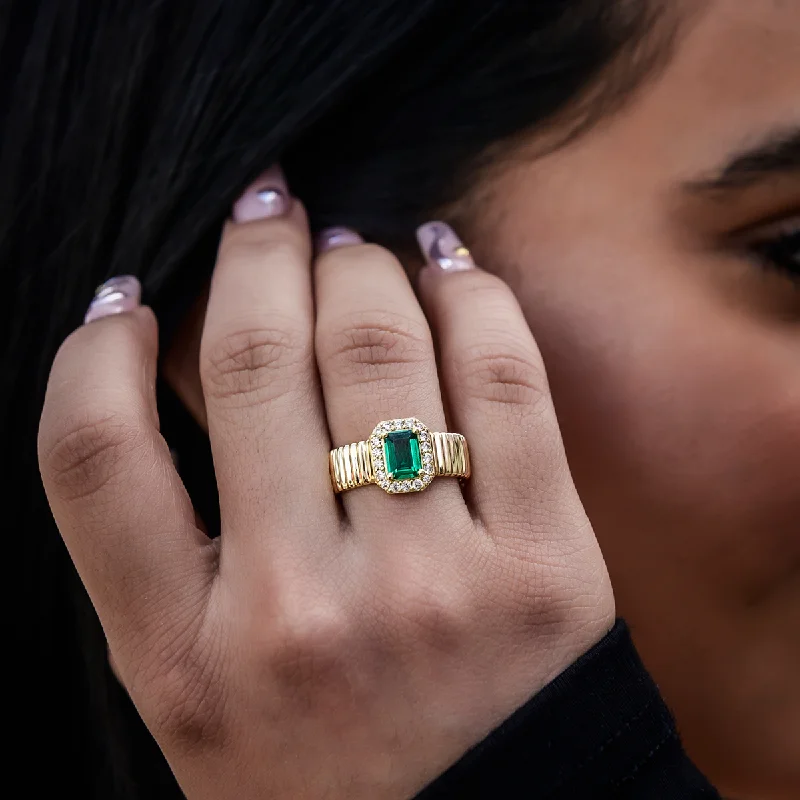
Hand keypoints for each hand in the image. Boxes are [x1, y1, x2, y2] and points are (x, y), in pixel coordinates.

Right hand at [39, 169, 613, 798]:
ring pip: (374, 347)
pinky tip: (447, 261)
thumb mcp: (206, 702)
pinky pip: (503, 378)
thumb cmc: (336, 779)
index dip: (94, 347)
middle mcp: (296, 615)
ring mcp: (427, 587)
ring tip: (349, 243)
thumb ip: (174, 560)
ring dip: (357, 263)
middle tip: (266, 209)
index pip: (91, 454)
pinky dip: (471, 292)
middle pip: (249, 363)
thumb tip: (169, 371)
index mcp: (184, 661)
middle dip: (253, 253)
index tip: (124, 295)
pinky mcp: (545, 569)